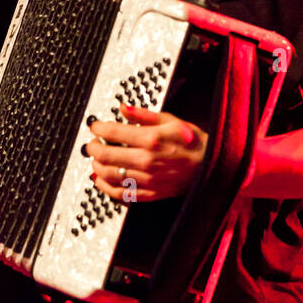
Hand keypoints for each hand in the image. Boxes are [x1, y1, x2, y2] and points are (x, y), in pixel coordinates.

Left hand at [84, 103, 208, 201]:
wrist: (211, 166)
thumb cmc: (193, 142)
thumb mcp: (171, 120)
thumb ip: (144, 114)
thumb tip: (124, 108)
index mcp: (151, 139)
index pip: (113, 132)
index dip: (98, 128)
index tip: (95, 126)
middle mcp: (146, 160)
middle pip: (106, 155)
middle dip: (93, 147)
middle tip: (91, 143)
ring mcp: (147, 179)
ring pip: (110, 175)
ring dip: (97, 166)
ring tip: (95, 160)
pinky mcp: (150, 194)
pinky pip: (121, 194)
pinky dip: (106, 188)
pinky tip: (101, 180)